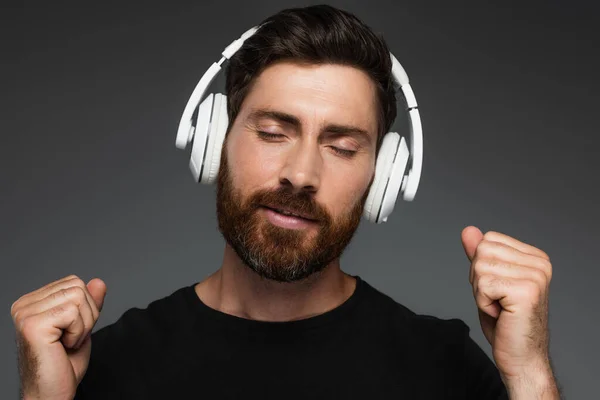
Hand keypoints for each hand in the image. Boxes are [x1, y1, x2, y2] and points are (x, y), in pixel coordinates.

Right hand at [11, 275, 106, 399]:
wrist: (51, 394)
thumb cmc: (63, 365)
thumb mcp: (83, 326)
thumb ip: (89, 303)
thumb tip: (98, 281)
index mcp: (32, 302)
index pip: (73, 282)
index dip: (85, 307)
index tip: (72, 330)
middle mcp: (24, 305)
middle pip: (77, 287)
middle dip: (86, 315)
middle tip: (70, 339)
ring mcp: (25, 314)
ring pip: (77, 297)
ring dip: (83, 325)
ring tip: (66, 343)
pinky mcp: (33, 325)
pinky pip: (73, 313)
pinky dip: (78, 332)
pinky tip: (64, 346)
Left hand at [461, 227, 557, 395]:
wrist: (520, 357)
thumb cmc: (505, 323)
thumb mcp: (488, 281)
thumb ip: (480, 254)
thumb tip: (468, 230)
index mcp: (535, 257)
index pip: (488, 240)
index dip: (482, 267)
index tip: (498, 289)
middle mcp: (540, 263)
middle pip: (482, 251)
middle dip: (479, 279)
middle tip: (498, 301)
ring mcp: (535, 276)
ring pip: (480, 267)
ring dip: (481, 292)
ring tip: (500, 307)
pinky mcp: (526, 291)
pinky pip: (483, 285)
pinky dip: (483, 303)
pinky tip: (501, 314)